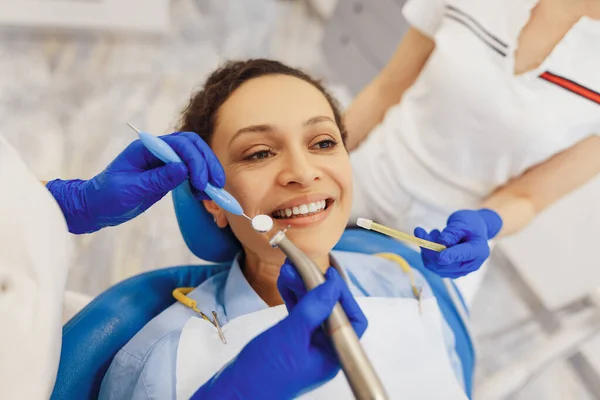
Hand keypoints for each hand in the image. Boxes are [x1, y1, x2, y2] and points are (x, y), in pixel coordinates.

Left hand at [46, 131, 223, 233]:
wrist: (95, 208)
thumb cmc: (106, 197)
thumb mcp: (130, 189)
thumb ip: (157, 179)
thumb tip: (183, 169)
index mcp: (147, 148)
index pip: (180, 144)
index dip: (195, 161)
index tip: (200, 182)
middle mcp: (159, 151)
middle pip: (193, 147)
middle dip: (207, 164)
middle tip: (215, 185)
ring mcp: (165, 163)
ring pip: (195, 159)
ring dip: (207, 173)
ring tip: (210, 193)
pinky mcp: (168, 176)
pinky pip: (191, 174)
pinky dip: (201, 183)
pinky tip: (202, 195)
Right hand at [192, 262, 367, 399]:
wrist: (234, 391)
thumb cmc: (262, 372)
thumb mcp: (291, 335)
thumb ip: (313, 308)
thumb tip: (332, 285)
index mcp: (332, 356)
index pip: (352, 321)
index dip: (343, 296)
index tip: (329, 275)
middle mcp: (323, 351)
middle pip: (331, 311)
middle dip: (317, 287)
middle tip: (302, 267)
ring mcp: (307, 346)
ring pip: (312, 310)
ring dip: (302, 288)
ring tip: (288, 271)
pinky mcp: (292, 342)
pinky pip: (298, 315)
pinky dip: (293, 298)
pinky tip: (284, 283)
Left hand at [414, 209, 502, 277]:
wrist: (473, 229)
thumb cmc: (469, 223)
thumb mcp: (462, 222)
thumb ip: (452, 233)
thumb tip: (440, 243)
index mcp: (479, 251)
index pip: (462, 255)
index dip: (450, 256)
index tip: (439, 255)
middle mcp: (471, 265)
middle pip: (445, 264)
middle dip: (428, 249)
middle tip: (420, 231)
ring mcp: (460, 270)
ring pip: (435, 266)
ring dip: (426, 249)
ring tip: (433, 232)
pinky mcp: (449, 271)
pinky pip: (432, 265)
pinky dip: (427, 253)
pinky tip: (432, 239)